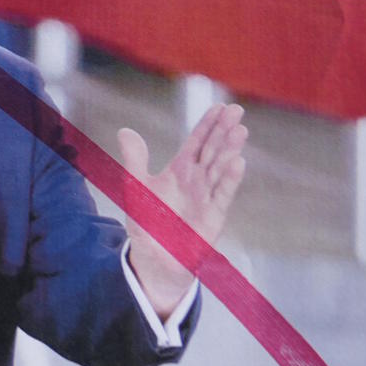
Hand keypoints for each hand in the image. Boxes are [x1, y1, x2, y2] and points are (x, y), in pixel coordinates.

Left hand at [118, 102, 246, 319]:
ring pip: (220, 169)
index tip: (220, 106)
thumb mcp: (137, 187)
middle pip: (212, 151)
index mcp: (179, 171)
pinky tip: (238, 162)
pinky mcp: (213, 216)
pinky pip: (222, 194)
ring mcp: (206, 198)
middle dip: (223, 131)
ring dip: (229, 150)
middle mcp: (196, 181)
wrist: (155, 259)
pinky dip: (229, 179)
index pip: (196, 143)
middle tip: (237, 110)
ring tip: (240, 130)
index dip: (207, 125)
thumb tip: (125, 130)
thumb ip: (134, 159)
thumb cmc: (148, 223)